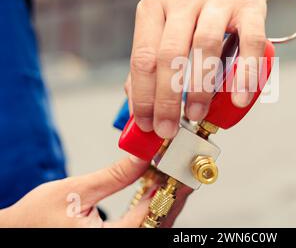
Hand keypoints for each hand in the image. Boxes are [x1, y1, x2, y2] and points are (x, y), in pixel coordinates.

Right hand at [0, 156, 189, 227]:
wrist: (16, 234)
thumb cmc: (35, 219)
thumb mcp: (75, 191)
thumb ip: (114, 176)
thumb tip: (142, 157)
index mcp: (105, 240)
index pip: (149, 216)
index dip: (168, 191)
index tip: (177, 169)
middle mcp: (115, 244)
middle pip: (158, 224)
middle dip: (171, 197)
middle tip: (179, 171)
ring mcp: (116, 244)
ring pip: (153, 227)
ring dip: (163, 203)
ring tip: (168, 177)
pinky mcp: (114, 240)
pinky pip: (142, 228)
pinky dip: (151, 210)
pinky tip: (154, 191)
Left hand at [127, 0, 266, 137]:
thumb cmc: (192, 10)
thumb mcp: (163, 26)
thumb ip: (150, 60)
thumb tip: (136, 103)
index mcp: (154, 7)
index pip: (143, 57)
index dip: (142, 95)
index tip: (146, 124)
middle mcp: (183, 0)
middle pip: (169, 54)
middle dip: (166, 98)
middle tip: (167, 129)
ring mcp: (218, 0)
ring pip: (205, 46)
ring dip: (200, 87)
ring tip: (195, 114)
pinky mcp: (250, 5)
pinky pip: (250, 42)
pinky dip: (245, 73)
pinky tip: (239, 98)